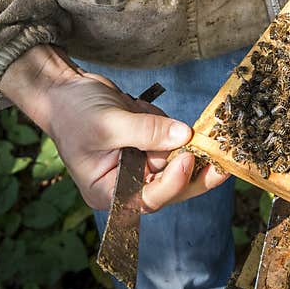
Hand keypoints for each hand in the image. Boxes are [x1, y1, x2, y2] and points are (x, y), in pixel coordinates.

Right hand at [0, 45, 228, 209]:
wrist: (65, 90)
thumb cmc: (74, 112)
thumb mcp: (107, 123)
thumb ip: (146, 132)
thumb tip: (184, 136)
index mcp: (109, 193)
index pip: (149, 198)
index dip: (173, 182)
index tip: (187, 158)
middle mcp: (129, 185)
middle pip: (173, 188)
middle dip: (197, 174)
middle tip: (224, 162)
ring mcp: (142, 166)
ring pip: (178, 164)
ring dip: (183, 144)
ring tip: (162, 120)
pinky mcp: (151, 147)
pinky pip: (173, 142)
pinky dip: (171, 127)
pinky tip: (143, 110)